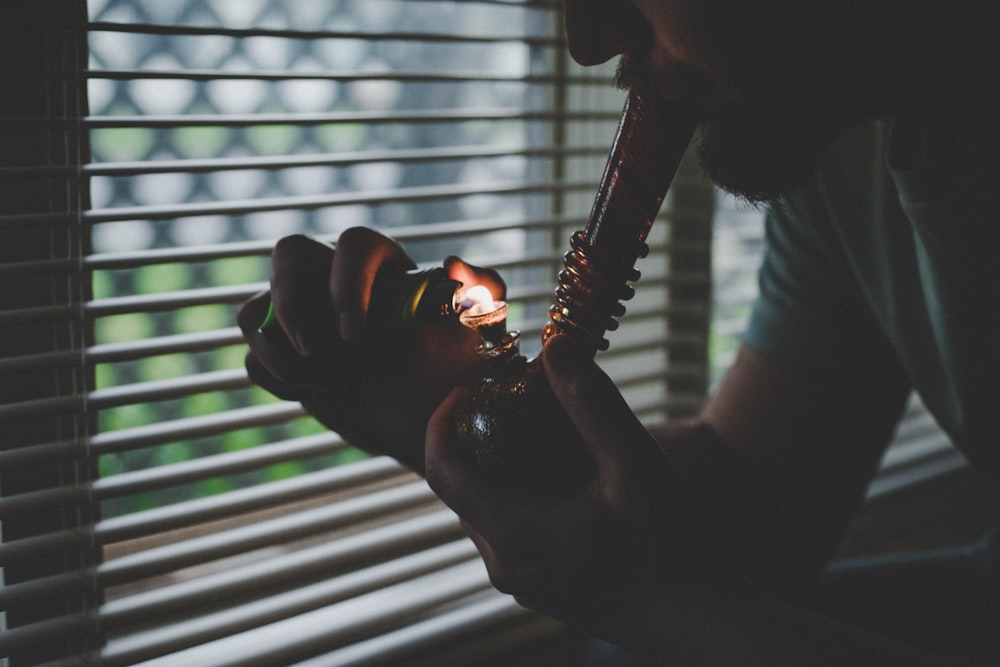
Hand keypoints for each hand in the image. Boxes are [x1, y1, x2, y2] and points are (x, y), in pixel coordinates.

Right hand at [238, 228, 504, 471]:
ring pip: (257, 306)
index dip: (347, 281)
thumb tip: (453, 264)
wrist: (424, 425)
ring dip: (278, 349)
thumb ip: (481, 291)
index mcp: (384, 265)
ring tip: (323, 382)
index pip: (355, 244)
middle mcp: (335, 278)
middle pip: (289, 252)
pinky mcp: (282, 352)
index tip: (357, 333)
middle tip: (318, 352)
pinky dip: (274, 375)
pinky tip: (313, 392)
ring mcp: (303, 314)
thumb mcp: (480, 334)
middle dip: (294, 302)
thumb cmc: (453, 374)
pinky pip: (252, 354)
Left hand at [425, 334, 722, 649]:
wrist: (701, 621)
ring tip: (540, 432)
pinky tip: (564, 476)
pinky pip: (509, 534)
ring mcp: (523, 583)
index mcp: (513, 534)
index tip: (468, 387)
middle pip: (462, 489)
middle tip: (513, 401)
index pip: (443, 470)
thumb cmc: (672, 546)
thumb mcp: (634, 465)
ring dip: (499, 468)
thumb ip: (591, 404)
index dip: (443, 421)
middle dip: (477, 439)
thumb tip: (554, 346)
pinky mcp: (543, 589)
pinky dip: (519, 496)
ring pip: (486, 512)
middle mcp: (506, 564)